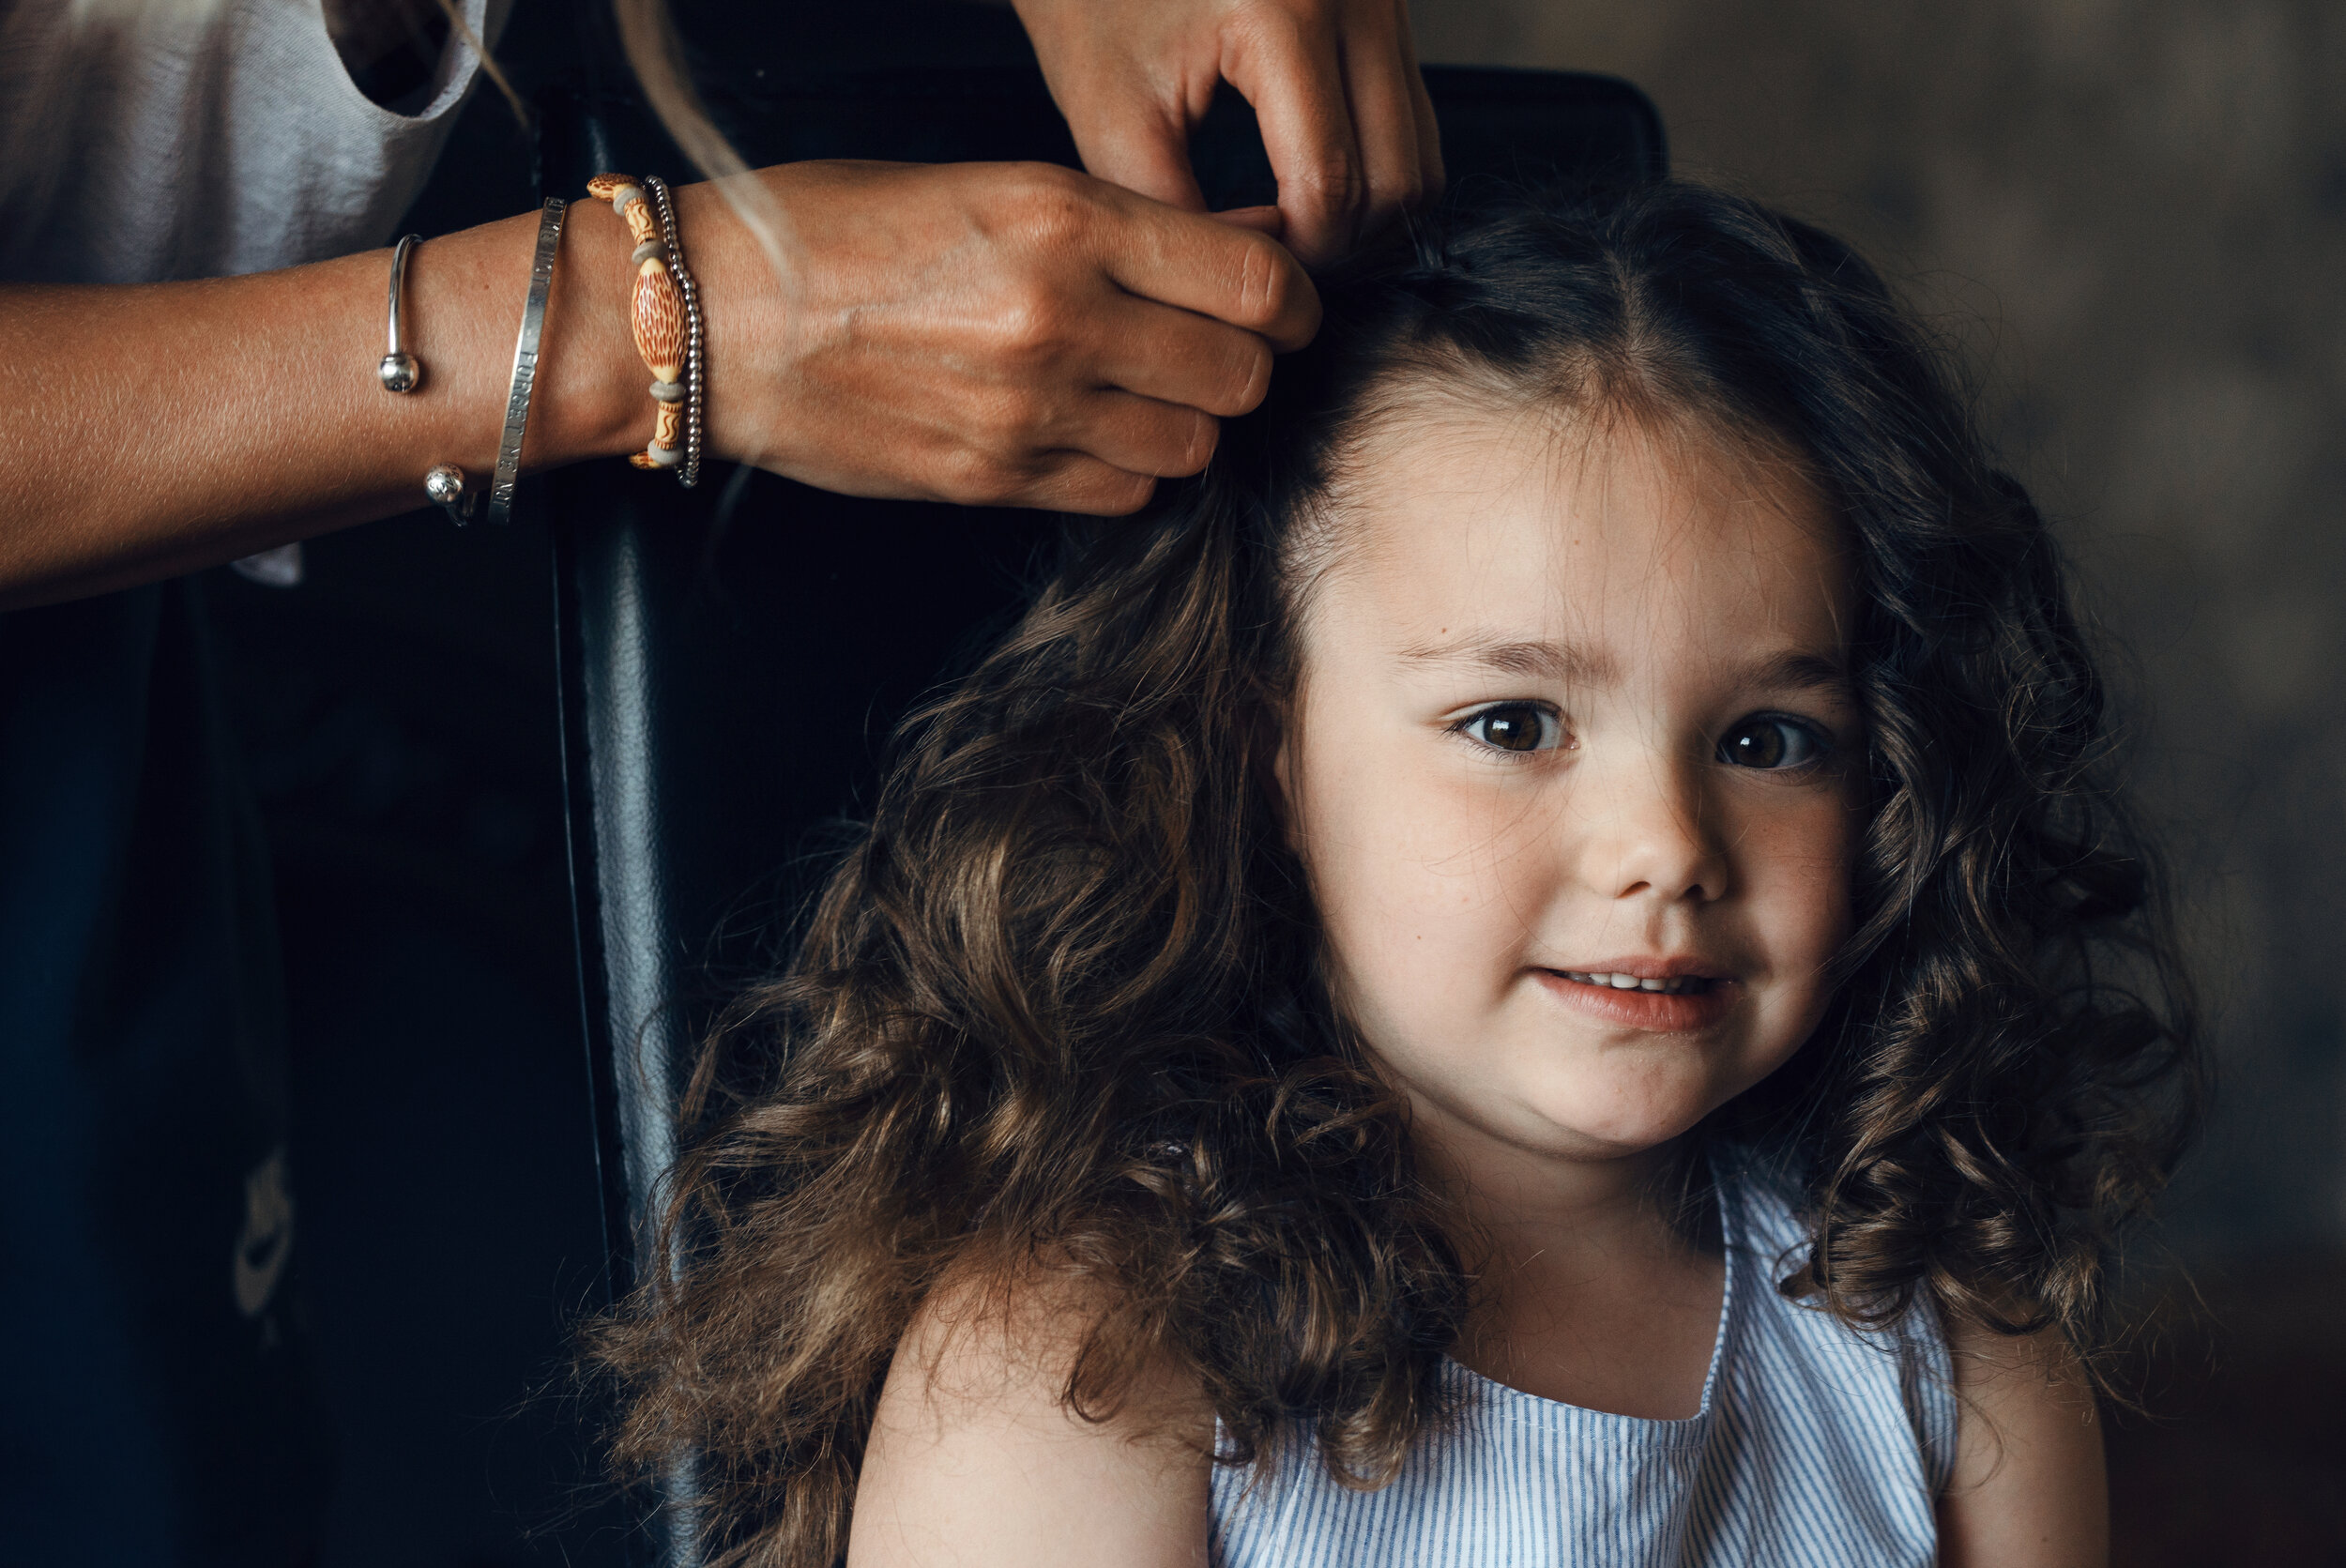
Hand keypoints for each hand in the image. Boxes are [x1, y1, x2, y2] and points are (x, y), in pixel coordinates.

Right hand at [679, 159, 1318, 515]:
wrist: (711, 315)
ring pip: (1193, 447)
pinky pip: (1122, 494)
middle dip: (1241, 365)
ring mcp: (1028, 411)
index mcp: (1064, 219)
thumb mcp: (988, 183)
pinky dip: (1125, 470)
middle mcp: (1060, 318)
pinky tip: (1085, 432)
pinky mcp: (993, 479)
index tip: (1276, 303)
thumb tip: (1247, 240)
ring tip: (1136, 391)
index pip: (1257, 282)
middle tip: (1206, 348)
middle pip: (1242, 375)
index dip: (1289, 300)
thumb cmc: (835, 232)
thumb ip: (1126, 222)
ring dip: (1184, 424)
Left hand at [1012, 0, 1442, 266]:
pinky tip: (1307, 185)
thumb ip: (1173, 213)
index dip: (1294, 257)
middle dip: (1340, 244)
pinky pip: (1410, 118)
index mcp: (1284, 9)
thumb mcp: (1111, 113)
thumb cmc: (1093, 1)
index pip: (1331, 183)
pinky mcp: (1389, 7)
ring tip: (1290, 228)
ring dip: (1366, 214)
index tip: (1241, 273)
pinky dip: (1374, 170)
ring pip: (1422, 153)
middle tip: (1270, 264)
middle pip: (1400, 178)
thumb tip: (1241, 287)